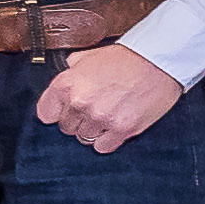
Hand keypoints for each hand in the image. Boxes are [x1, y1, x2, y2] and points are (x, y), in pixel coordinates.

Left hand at [37, 42, 184, 153]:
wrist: (159, 61)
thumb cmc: (127, 58)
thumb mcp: (90, 56)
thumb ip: (73, 69)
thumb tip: (68, 74)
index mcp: (67, 84)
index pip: (46, 113)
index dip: (56, 112)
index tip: (63, 111)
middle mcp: (80, 102)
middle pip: (66, 127)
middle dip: (77, 120)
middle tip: (93, 109)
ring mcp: (101, 117)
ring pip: (84, 138)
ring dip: (93, 130)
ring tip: (107, 115)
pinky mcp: (122, 129)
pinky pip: (103, 147)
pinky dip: (107, 140)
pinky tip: (115, 126)